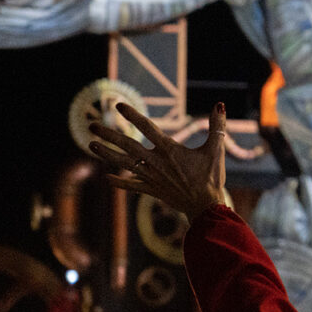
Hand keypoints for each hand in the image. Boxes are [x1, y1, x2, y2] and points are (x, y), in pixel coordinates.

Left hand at [88, 102, 227, 219]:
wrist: (205, 206)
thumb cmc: (211, 177)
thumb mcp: (216, 150)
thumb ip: (217, 126)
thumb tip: (220, 105)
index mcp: (170, 150)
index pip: (147, 128)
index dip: (133, 116)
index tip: (118, 106)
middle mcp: (156, 162)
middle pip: (127, 145)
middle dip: (109, 135)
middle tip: (92, 126)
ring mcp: (152, 177)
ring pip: (124, 163)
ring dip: (106, 154)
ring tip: (91, 145)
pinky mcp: (152, 190)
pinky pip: (132, 185)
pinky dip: (119, 182)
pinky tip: (106, 178)